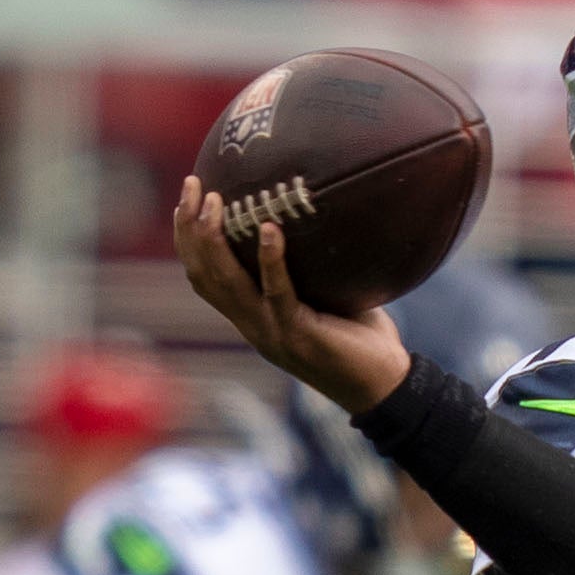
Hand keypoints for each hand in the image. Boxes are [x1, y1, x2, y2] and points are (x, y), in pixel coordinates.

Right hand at [172, 176, 407, 413]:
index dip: (187, 237)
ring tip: (217, 201)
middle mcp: (252, 325)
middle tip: (192, 185)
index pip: (203, 275)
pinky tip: (271, 229)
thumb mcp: (325, 296)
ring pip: (227, 283)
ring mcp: (272, 332)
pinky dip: (271, 260)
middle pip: (202, 273)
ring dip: (215, 239)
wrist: (386, 388)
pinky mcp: (298, 335)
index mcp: (251, 317)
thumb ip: (308, 267)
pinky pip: (278, 293)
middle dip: (189, 227)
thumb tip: (312, 215)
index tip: (188, 197)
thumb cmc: (361, 339)